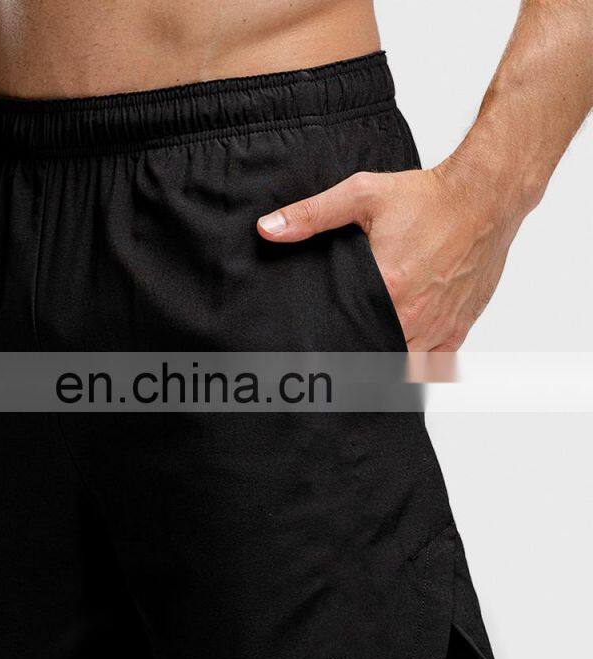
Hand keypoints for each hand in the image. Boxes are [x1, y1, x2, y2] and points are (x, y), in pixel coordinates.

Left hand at [257, 158, 521, 350]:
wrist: (485, 195)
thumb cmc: (428, 196)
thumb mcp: (362, 195)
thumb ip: (311, 215)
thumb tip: (268, 229)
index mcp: (388, 288)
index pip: (347, 337)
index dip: (329, 348)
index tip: (313, 354)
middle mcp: (415, 315)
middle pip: (375, 359)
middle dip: (353, 362)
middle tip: (333, 363)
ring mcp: (439, 325)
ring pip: (404, 368)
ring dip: (383, 366)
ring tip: (360, 364)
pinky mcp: (459, 326)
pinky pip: (434, 364)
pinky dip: (417, 366)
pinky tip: (397, 362)